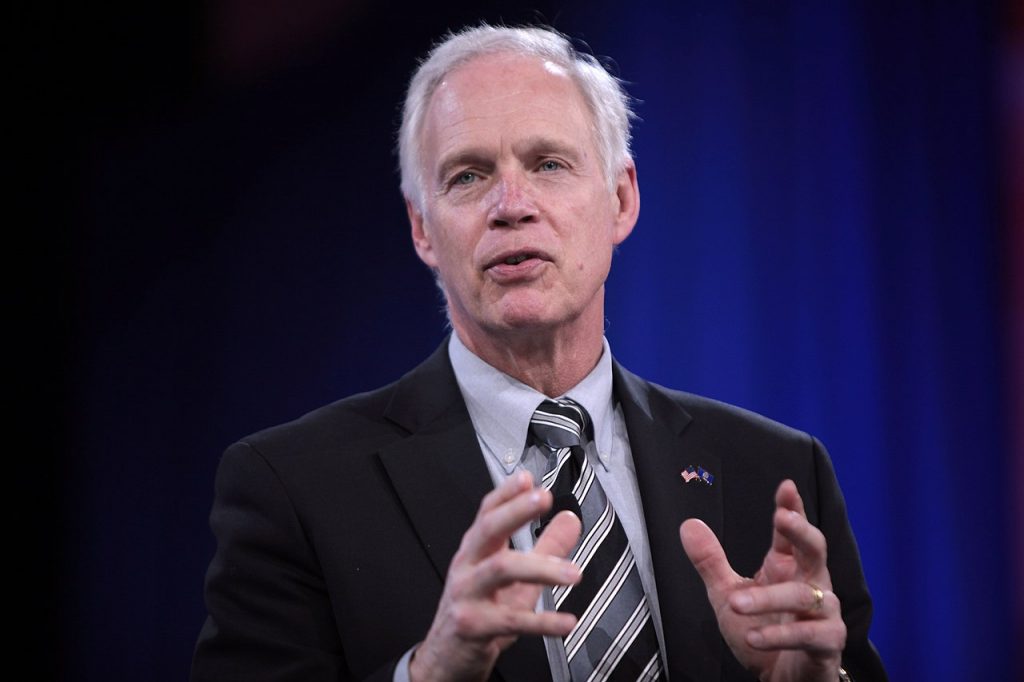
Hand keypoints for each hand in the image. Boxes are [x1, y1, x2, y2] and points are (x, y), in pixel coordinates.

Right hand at [409, 471, 582, 681]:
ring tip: (573, 573)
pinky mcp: (472, 626)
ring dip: (540, 567)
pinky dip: (542, 622)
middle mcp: (468, 567)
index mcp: (477, 551)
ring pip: (500, 570)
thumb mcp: (516, 580)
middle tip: (542, 499)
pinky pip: (510, 621)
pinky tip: (565, 621)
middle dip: (515, 511)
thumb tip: (569, 519)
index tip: (528, 478)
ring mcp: (467, 595)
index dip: (506, 493)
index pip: (487, 512)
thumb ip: (544, 547)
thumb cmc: (479, 613)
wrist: (446, 658)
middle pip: (487, 530)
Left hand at [680, 480, 845, 681]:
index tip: (786, 487)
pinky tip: (754, 636)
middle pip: (815, 549)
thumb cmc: (762, 633)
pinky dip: (780, 635)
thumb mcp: (727, 595)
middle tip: (783, 517)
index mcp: (788, 567)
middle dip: (801, 530)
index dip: (792, 509)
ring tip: (736, 603)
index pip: (792, 533)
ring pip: (803, 595)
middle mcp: (811, 584)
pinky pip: (809, 635)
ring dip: (769, 598)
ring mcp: (823, 613)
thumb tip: (689, 525)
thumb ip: (711, 562)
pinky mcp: (826, 643)